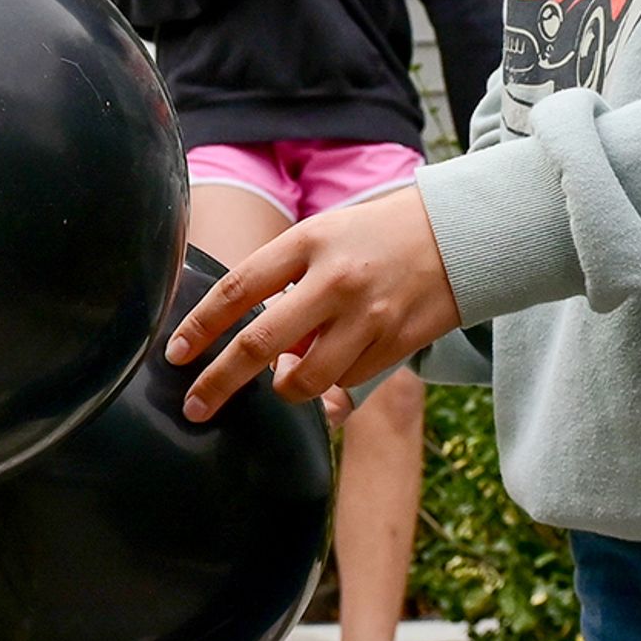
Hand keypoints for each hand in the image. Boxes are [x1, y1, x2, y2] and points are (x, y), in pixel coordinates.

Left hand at [165, 184, 458, 421]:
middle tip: (195, 407)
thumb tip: (260, 344)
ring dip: (286, 386)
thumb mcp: (326, 235)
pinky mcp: (397, 343)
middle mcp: (335, 280)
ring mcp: (368, 316)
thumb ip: (288, 280)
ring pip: (305, 378)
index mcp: (309, 242)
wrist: (464, 233)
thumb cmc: (380, 233)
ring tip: (286, 375)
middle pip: (260, 344)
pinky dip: (333, 382)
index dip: (200, 326)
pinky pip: (347, 381)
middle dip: (219, 382)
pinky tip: (340, 360)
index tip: (175, 354)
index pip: (238, 288)